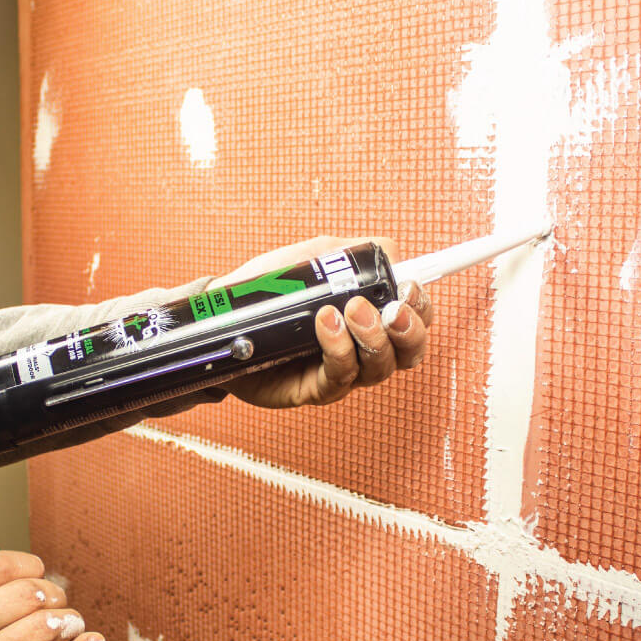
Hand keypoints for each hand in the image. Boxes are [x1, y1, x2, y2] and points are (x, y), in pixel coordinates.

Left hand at [209, 236, 432, 407]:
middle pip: (408, 352)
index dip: (421, 309)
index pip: (414, 320)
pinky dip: (338, 349)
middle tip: (393, 309)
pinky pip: (339, 377)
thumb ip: (348, 252)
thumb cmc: (264, 291)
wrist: (219, 319)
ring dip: (372, 337)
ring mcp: (340, 371)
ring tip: (350, 310)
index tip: (410, 289)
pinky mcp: (315, 390)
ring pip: (379, 368)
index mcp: (368, 317)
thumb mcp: (308, 258)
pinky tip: (326, 325)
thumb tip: (390, 250)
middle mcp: (361, 349)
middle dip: (409, 331)